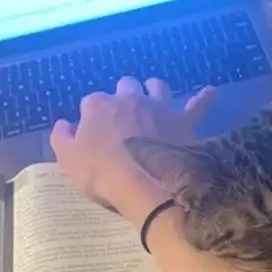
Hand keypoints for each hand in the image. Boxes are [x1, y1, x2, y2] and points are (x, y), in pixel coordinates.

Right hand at [50, 77, 214, 227]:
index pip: (92, 104)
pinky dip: (203, 99)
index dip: (93, 118)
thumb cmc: (102, 174)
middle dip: (124, 97)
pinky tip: (210, 93)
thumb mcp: (68, 160)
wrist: (142, 184)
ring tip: (154, 98)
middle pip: (126, 87)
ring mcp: (158, 108)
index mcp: (98, 105)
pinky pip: (197, 106)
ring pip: (157, 87)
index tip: (96, 135)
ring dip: (154, 90)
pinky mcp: (182, 123)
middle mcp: (129, 98)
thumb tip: (62, 125)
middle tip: (126, 117)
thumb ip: (62, 139)